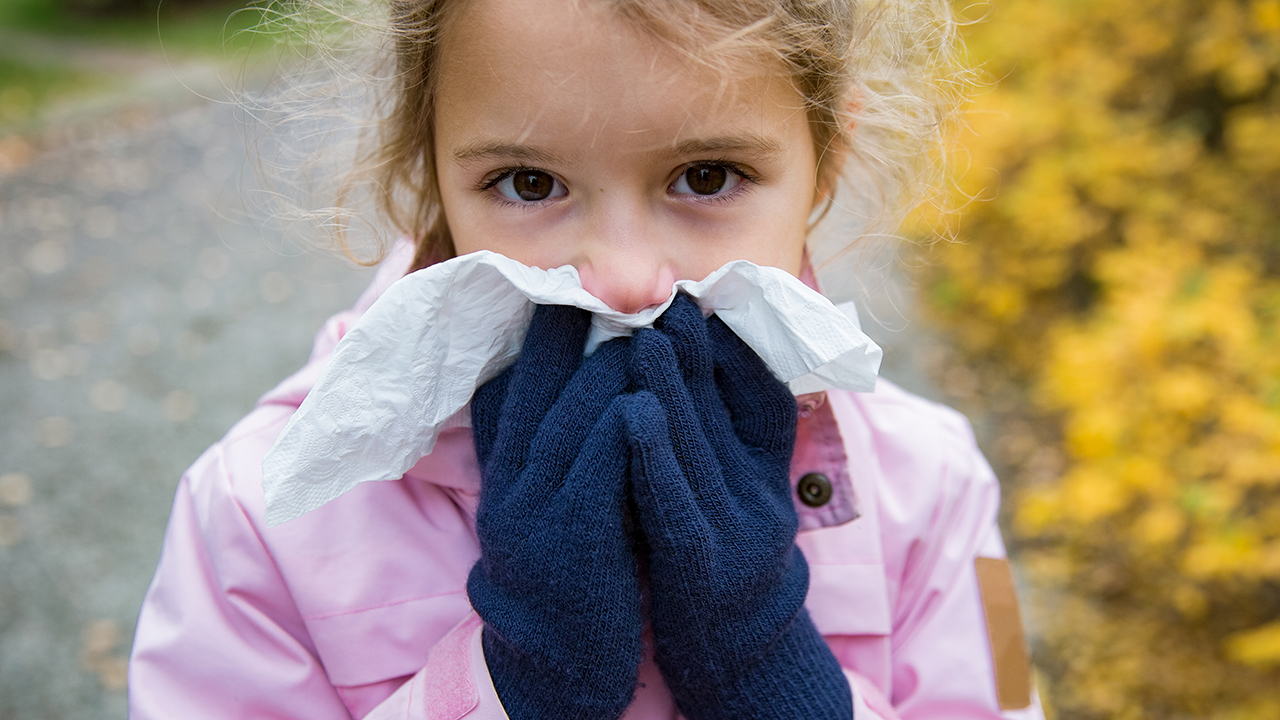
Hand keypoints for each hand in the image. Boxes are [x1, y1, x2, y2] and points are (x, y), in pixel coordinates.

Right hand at [467, 304, 641, 719]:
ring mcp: (535, 508)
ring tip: (639, 318)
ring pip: (568, 415)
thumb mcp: (542, 504)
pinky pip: (596, 463)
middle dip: (567, 326)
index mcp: (505, 469)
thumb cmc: (569, 566)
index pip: (509, 382)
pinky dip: (621, 421)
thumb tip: (574, 384)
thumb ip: (550, 448)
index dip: (537, 332)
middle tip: (601, 276)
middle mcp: (511, 481)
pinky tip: (646, 391)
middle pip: (532, 385)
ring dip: (606, 363)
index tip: (563, 281)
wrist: (558, 658)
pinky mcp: (572, 536)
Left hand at [623, 295, 851, 719]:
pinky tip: (632, 413)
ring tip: (645, 332)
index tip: (699, 296)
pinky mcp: (699, 568)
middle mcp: (760, 498)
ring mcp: (734, 534)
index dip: (732, 344)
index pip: (763, 396)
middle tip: (667, 292)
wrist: (737, 657)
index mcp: (768, 475)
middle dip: (696, 348)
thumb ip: (724, 436)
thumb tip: (694, 364)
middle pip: (728, 412)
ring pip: (701, 448)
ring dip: (674, 386)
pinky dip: (656, 455)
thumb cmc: (719, 560)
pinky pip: (675, 505)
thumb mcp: (736, 496)